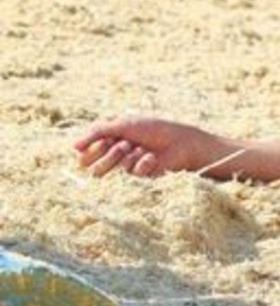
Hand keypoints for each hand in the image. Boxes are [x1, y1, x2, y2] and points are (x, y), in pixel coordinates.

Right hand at [74, 117, 223, 177]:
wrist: (180, 141)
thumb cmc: (154, 129)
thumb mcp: (124, 125)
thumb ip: (98, 132)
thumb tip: (73, 147)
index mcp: (108, 144)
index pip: (85, 156)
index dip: (93, 149)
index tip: (106, 140)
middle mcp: (114, 159)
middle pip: (92, 168)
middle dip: (109, 154)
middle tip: (126, 145)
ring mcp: (126, 171)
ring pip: (111, 171)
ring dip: (126, 156)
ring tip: (140, 149)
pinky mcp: (139, 180)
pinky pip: (131, 174)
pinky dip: (141, 162)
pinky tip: (152, 157)